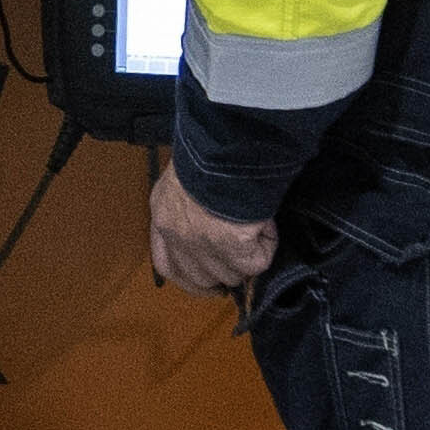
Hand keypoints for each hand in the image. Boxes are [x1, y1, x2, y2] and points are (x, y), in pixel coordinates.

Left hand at [148, 161, 278, 295]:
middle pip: (200, 277)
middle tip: (244, 253)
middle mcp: (176, 234)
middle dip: (224, 270)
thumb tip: (212, 218)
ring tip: (257, 225)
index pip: (167, 263)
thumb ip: (191, 201)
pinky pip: (257, 263)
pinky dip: (267, 245)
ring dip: (249, 254)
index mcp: (162, 213)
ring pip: (232, 274)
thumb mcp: (185, 174)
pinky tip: (266, 224)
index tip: (208, 282)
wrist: (224, 147)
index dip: (190, 279)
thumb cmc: (207, 151)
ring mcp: (202, 245)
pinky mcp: (232, 248)